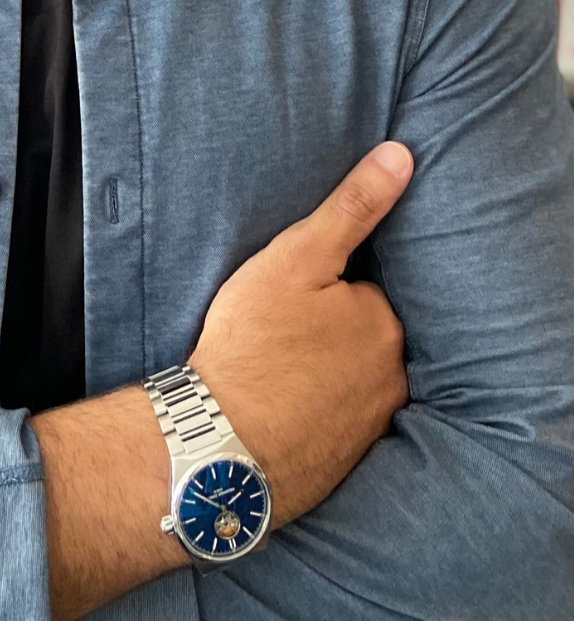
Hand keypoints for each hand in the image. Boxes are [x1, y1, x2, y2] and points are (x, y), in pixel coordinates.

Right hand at [190, 141, 412, 529]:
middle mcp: (392, 378)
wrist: (218, 446)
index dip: (328, 288)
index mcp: (384, 324)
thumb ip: (351, 208)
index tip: (293, 297)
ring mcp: (370, 427)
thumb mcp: (295, 260)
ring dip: (327, 374)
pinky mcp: (345, 464)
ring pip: (353, 381)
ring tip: (279, 370)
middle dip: (333, 331)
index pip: (366, 290)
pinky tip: (282, 410)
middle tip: (279, 333)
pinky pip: (337, 424)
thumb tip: (402, 156)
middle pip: (364, 337)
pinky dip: (317, 414)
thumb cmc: (252, 344)